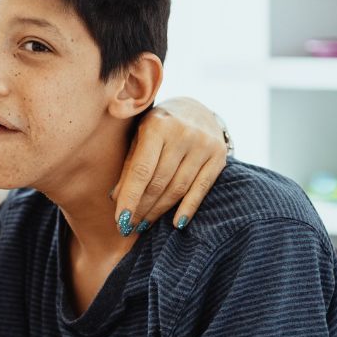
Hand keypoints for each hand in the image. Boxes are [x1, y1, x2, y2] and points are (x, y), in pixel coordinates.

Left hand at [111, 96, 229, 232]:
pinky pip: (201, 188)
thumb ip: (130, 164)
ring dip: (159, 211)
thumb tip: (116, 199)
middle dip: (142, 208)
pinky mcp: (219, 155)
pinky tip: (176, 224)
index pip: (141, 171)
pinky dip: (188, 208)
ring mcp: (203, 144)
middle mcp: (182, 133)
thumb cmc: (159, 127)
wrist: (195, 109)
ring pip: (178, 188)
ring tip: (144, 225)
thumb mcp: (139, 137)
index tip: (120, 221)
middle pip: (159, 182)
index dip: (130, 198)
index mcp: (157, 125)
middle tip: (129, 228)